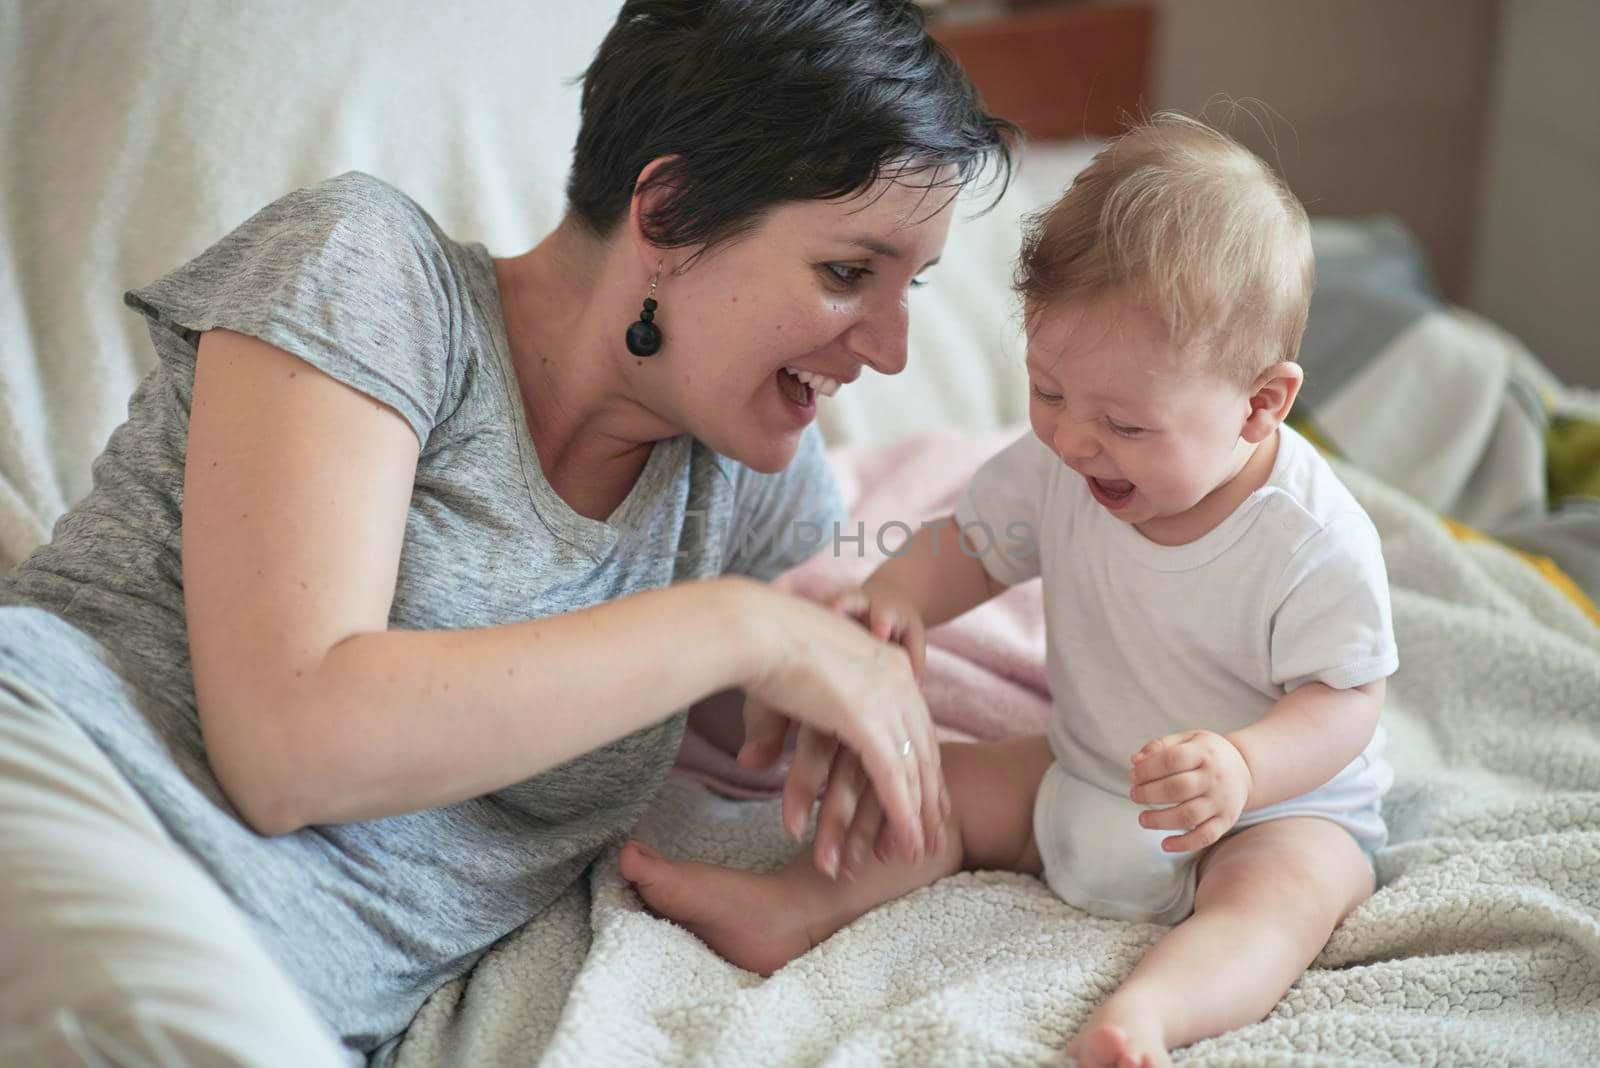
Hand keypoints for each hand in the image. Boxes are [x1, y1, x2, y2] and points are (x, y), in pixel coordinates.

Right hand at [735, 581, 944, 872]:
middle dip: (929, 799)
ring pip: (914, 771)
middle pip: (923, 750)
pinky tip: (907, 845)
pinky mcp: (868, 721)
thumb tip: (753, 762)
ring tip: (919, 855)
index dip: (922, 765)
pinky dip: (902, 816)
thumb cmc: (756, 646)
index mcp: (886, 663)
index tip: (927, 800)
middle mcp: (897, 680)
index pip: (915, 724)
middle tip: (932, 837)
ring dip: (918, 818)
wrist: (755, 624)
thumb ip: (780, 728)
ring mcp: (887, 699)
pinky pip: (894, 779)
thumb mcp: (786, 689)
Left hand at [1128, 730, 1252, 852]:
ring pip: (1189, 815)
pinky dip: (1184, 844)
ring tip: (1142, 819)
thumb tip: (1135, 761)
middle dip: (1149, 794)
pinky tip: (1164, 844)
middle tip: (1134, 795)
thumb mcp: (1188, 739)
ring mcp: (1221, 801)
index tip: (1133, 776)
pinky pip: (1206, 836)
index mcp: (1204, 753)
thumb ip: (1160, 746)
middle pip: (1178, 789)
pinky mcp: (1226, 820)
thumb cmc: (1207, 754)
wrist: (1245, 769)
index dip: (1148, 769)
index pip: (1172, 760)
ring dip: (1161, 820)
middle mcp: (1214, 778)